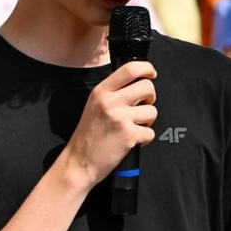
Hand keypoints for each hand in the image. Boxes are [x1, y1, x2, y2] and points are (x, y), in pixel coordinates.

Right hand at [61, 61, 157, 186]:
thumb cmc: (87, 137)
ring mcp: (119, 118)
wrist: (78, 162)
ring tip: (132, 128)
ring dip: (147, 122)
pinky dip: (144, 139)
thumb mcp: (93, 107)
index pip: (130, 69)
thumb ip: (112, 94)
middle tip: (142, 107)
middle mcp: (109, 102)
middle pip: (147, 87)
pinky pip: (150, 132)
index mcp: (101, 92)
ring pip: (152, 111)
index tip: (151, 74)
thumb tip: (138, 86)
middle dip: (151, 98)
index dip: (147, 68)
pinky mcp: (128, 135)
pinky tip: (130, 142)